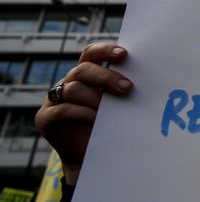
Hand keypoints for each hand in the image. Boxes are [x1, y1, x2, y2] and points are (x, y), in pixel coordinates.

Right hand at [35, 43, 132, 184]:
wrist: (91, 156)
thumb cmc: (108, 124)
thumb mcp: (115, 103)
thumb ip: (121, 87)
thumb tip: (146, 76)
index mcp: (85, 74)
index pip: (91, 53)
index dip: (105, 50)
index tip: (124, 54)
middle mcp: (68, 82)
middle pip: (83, 70)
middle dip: (107, 77)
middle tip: (127, 88)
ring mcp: (54, 99)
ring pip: (73, 89)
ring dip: (95, 98)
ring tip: (110, 110)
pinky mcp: (45, 118)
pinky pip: (62, 110)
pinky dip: (81, 113)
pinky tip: (95, 119)